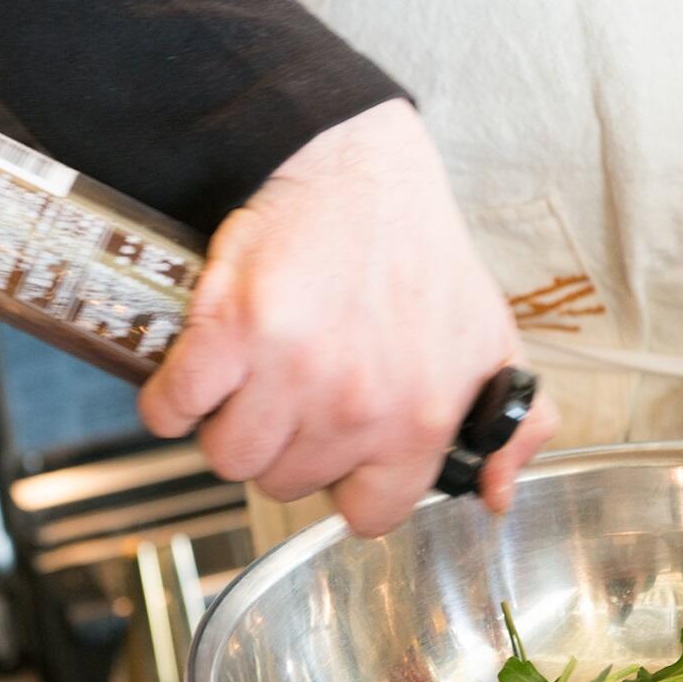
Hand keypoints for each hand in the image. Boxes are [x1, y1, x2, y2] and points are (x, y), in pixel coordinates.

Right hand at [138, 99, 557, 537]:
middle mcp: (356, 407)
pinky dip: (171, 401)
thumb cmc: (415, 252)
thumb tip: (497, 495)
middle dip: (282, 446)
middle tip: (289, 394)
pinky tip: (195, 374)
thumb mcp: (488, 343)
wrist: (355, 167)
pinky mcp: (230, 333)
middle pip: (284, 483)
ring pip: (228, 457)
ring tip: (244, 382)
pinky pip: (173, 412)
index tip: (336, 453)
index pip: (368, 514)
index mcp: (420, 419)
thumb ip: (511, 427)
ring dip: (226, 426)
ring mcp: (289, 372)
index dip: (344, 484)